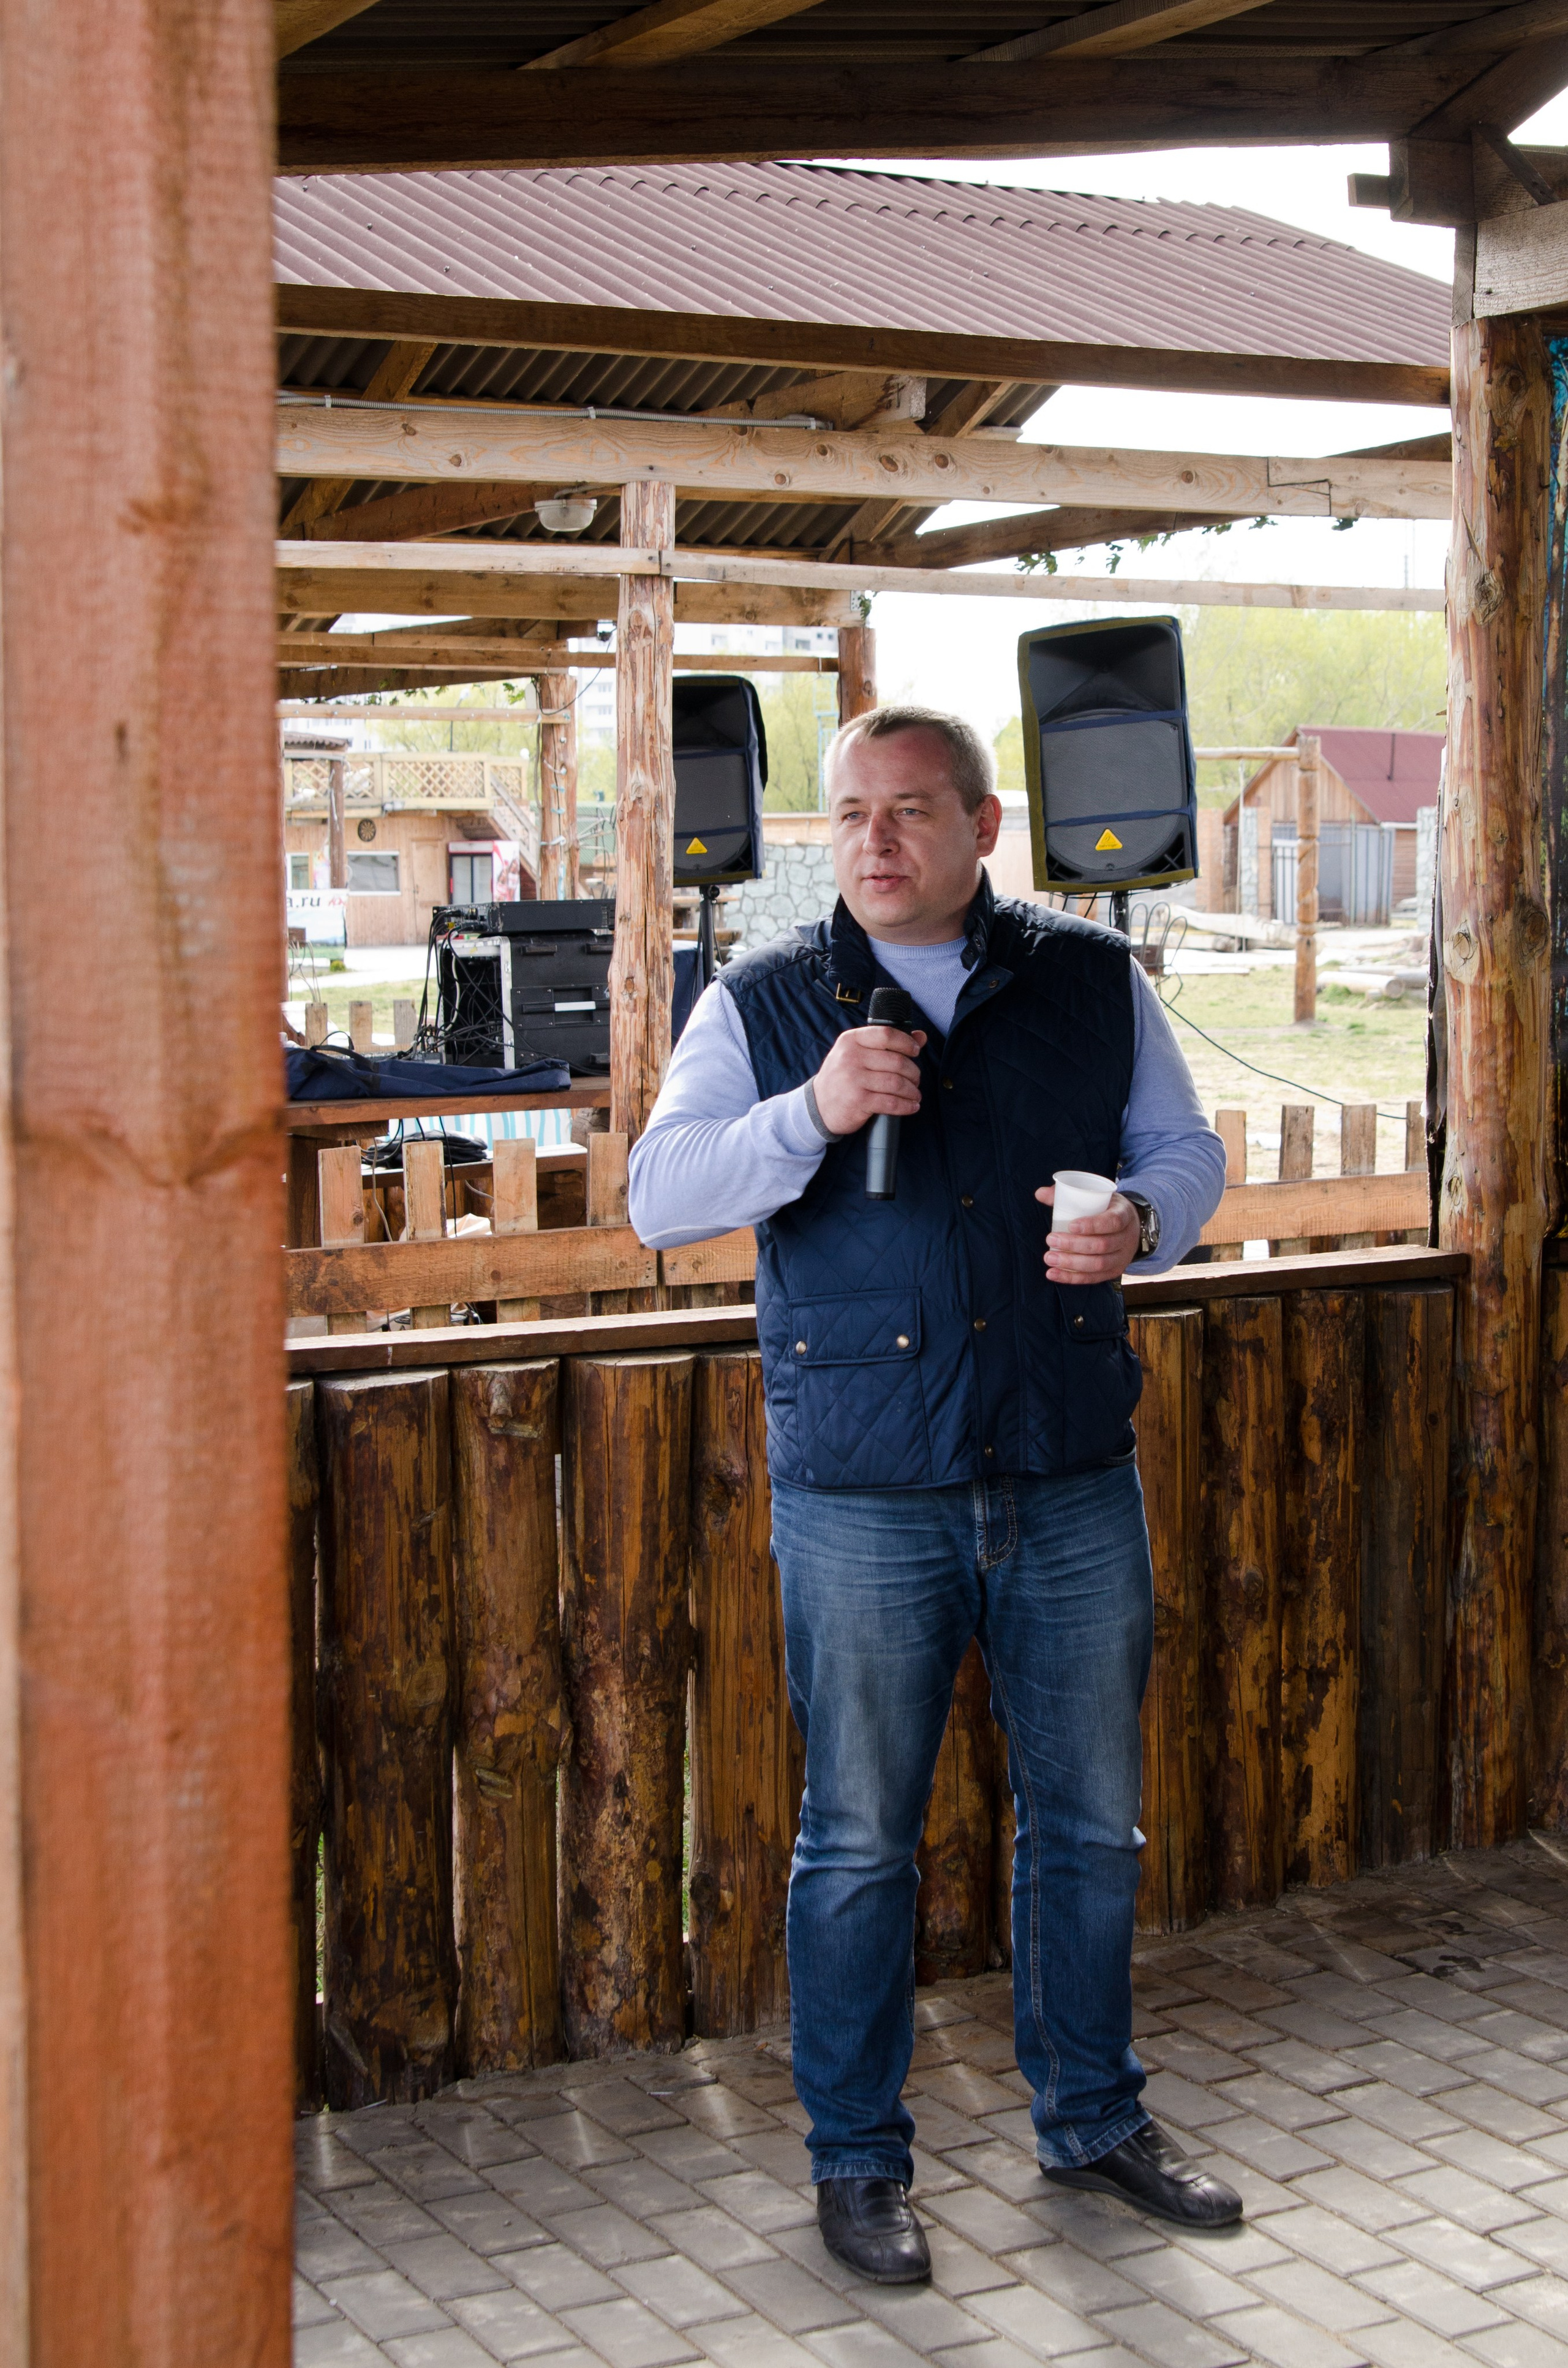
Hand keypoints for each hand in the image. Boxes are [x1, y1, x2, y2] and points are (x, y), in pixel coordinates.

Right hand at [811, 1024, 926, 1136]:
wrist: (818, 1105)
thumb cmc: (842, 1076)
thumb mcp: (857, 1053)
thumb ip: (887, 1043)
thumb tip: (920, 1036)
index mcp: (851, 1041)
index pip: (886, 1035)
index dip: (906, 1042)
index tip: (915, 1051)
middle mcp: (851, 1058)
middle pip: (896, 1061)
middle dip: (913, 1072)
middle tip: (916, 1079)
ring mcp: (854, 1080)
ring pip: (897, 1083)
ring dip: (912, 1090)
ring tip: (914, 1093)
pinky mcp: (859, 1101)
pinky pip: (891, 1103)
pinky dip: (906, 1105)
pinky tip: (911, 1105)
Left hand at [1036, 1186, 1140, 1285]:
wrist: (1130, 1227)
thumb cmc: (1107, 1209)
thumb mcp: (1097, 1196)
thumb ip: (1068, 1194)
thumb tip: (1039, 1193)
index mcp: (1124, 1214)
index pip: (1112, 1221)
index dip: (1092, 1225)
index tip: (1070, 1225)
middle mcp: (1126, 1238)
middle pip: (1102, 1245)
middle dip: (1074, 1245)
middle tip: (1050, 1239)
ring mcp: (1122, 1257)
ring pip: (1098, 1264)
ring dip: (1071, 1263)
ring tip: (1049, 1257)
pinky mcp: (1113, 1272)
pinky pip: (1093, 1278)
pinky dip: (1072, 1277)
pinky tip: (1053, 1274)